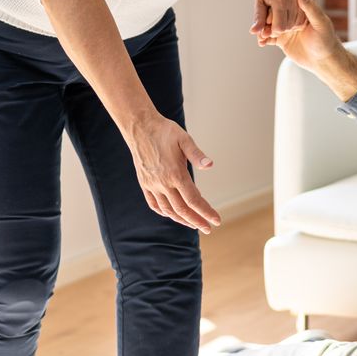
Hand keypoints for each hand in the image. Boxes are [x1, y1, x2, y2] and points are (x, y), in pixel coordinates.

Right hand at [124, 112, 220, 231]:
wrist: (140, 127)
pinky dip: (165, 213)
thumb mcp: (184, 139)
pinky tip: (173, 215)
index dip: (206, 212)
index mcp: (175, 174)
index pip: (194, 200)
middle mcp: (163, 183)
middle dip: (197, 221)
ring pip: (168, 210)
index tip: (216, 220)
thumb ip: (197, 154)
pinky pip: (154, 204)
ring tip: (193, 224)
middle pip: (182, 210)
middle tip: (208, 228)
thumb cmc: (165, 132)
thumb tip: (210, 165)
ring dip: (182, 220)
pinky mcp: (144, 183)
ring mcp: (152, 185)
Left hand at [252, 0, 309, 43]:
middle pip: (290, 26)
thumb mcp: (260, 0)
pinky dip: (300, 17)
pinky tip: (293, 14)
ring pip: (300, 22)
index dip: (274, 30)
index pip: (280, 28)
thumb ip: (258, 18)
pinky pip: (307, 13)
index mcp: (279, 0)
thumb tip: (254, 33)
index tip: (271, 26)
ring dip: (292, 24)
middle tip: (277, 22)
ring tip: (285, 18)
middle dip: (283, 27)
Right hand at [265, 0, 344, 69]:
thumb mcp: (320, 23)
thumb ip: (311, 9)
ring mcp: (285, 29)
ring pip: (270, 27)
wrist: (323, 61)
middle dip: (266, 20)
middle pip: (274, 15)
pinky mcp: (282, 40)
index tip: (270, 13)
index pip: (284, 5)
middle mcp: (291, 18)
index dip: (275, 9)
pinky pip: (269, 38)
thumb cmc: (326, 40)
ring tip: (260, 35)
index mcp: (300, 11)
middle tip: (262, 25)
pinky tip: (261, 42)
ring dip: (263, 30)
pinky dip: (264, 39)